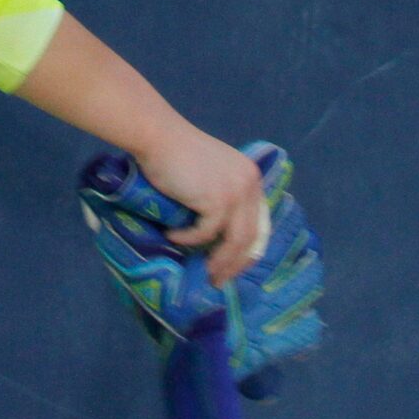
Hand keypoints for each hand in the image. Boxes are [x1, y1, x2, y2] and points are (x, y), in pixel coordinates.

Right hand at [133, 128, 267, 286]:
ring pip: (234, 241)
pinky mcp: (217, 200)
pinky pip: (205, 233)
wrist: (158, 137)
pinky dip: (188, 238)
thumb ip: (222, 197)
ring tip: (201, 272)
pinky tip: (172, 234)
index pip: (260, 223)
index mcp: (251, 177)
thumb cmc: (177, 155)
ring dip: (217, 261)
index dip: (248, 250)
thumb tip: (220, 239)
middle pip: (250, 236)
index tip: (233, 268)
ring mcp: (236, 192)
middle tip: (217, 281)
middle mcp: (250, 184)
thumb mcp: (210, 175)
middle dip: (235, 263)